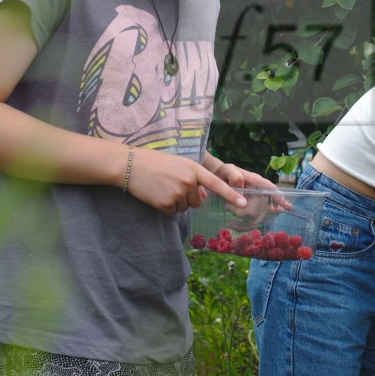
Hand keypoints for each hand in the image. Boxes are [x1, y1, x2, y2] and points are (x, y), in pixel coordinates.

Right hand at [124, 147, 246, 215]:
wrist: (131, 165)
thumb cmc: (155, 163)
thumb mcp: (179, 165)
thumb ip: (194, 178)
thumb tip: (202, 196)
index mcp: (193, 169)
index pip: (216, 184)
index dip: (231, 194)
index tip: (244, 202)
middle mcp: (188, 181)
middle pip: (197, 201)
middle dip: (188, 198)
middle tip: (171, 185)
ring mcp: (177, 193)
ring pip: (184, 207)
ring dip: (176, 202)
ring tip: (162, 187)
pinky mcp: (165, 204)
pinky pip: (172, 212)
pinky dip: (166, 207)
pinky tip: (157, 195)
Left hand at [213, 164, 293, 224]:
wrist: (218, 178)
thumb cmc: (224, 172)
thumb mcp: (227, 170)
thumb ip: (235, 177)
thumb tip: (241, 189)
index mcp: (256, 181)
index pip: (270, 188)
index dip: (278, 197)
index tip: (285, 206)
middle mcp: (258, 193)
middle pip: (262, 207)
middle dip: (247, 212)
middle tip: (227, 207)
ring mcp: (254, 203)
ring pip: (257, 217)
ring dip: (244, 222)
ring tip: (229, 221)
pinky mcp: (248, 211)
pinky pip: (250, 222)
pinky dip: (242, 226)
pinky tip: (231, 224)